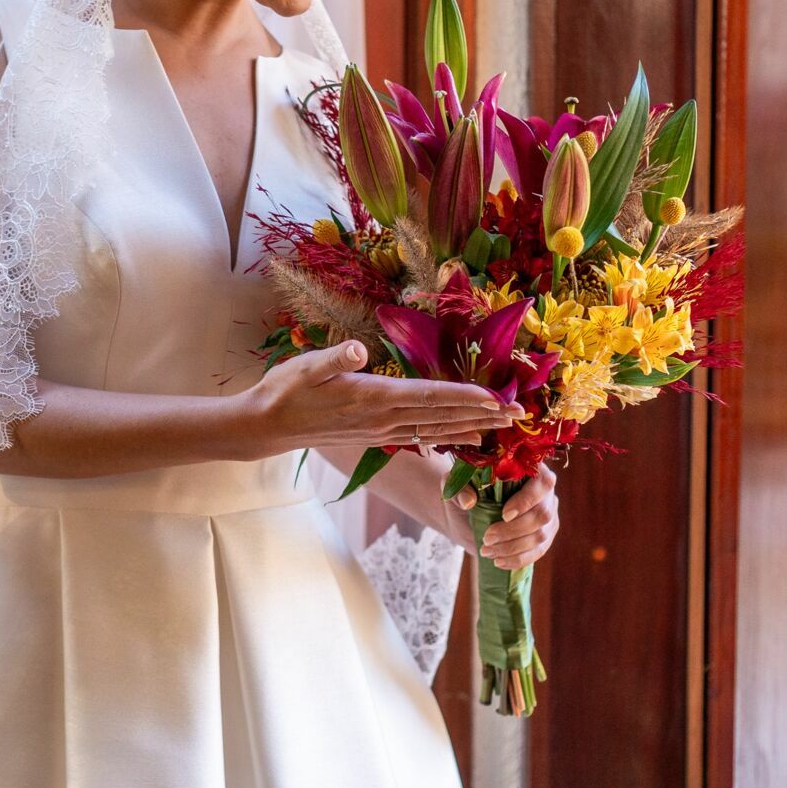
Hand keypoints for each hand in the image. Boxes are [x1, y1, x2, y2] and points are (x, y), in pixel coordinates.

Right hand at [251, 339, 524, 456]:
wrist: (267, 427)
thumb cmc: (285, 390)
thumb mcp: (307, 366)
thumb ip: (335, 359)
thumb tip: (357, 350)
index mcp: (374, 398)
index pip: (429, 397)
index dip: (465, 396)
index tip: (496, 397)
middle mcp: (384, 419)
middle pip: (443, 417)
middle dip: (483, 415)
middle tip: (519, 415)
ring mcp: (382, 431)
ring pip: (437, 430)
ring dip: (472, 428)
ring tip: (503, 427)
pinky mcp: (377, 436)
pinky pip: (422, 437)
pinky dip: (448, 436)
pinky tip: (465, 437)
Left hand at [451, 462, 560, 568]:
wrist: (464, 514)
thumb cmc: (462, 492)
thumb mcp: (454, 486)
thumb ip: (459, 488)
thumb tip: (468, 501)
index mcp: (528, 469)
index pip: (542, 482)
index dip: (527, 500)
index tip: (504, 514)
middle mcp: (544, 491)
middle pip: (543, 513)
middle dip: (513, 530)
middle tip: (487, 538)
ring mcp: (548, 514)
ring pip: (541, 535)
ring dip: (512, 547)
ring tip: (487, 551)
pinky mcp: (544, 535)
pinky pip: (539, 551)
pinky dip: (518, 559)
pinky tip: (498, 561)